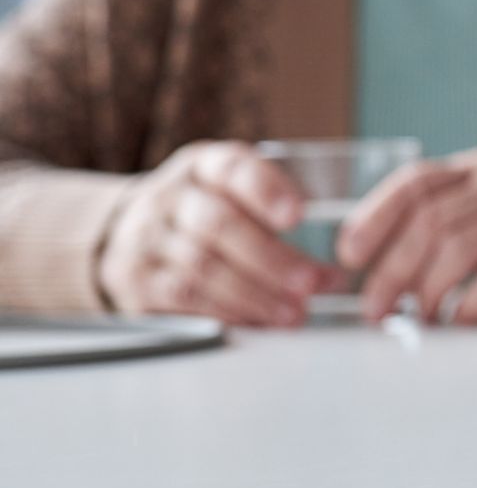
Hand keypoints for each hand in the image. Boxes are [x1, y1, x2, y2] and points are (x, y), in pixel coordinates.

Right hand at [96, 140, 342, 325]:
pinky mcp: (137, 282)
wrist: (120, 233)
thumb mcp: (228, 187)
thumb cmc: (199, 209)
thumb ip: (272, 201)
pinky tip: (259, 321)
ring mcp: (148, 240)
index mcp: (202, 166)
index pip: (233, 168)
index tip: (299, 215)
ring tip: (296, 312)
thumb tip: (346, 237)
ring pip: (203, 269)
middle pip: (221, 226)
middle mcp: (170, 198)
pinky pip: (185, 300)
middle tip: (314, 282)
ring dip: (256, 294)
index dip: (266, 191)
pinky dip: (227, 312)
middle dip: (273, 258)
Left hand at [337, 150, 476, 324]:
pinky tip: (461, 321)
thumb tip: (377, 269)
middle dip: (391, 271)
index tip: (349, 255)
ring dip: (426, 293)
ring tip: (419, 319)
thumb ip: (447, 218)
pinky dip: (469, 307)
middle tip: (376, 310)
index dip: (374, 217)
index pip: (415, 182)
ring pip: (457, 250)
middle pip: (430, 222)